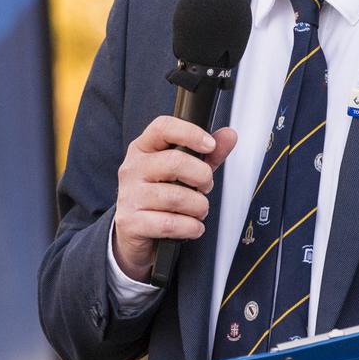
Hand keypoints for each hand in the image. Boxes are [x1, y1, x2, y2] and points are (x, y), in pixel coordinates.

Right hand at [113, 116, 236, 280]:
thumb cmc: (160, 197)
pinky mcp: (131, 222)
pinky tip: (192, 227)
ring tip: (199, 210)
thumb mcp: (184, 172)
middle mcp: (132, 169)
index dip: (190, 133)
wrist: (134, 231)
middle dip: (202, 176)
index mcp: (143, 149)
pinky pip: (170, 224)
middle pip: (174, 162)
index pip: (163, 127)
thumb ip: (208, 155)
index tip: (210, 145)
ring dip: (199, 207)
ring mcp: (129, 196)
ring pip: (176, 197)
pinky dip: (190, 227)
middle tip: (206, 187)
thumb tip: (229, 135)